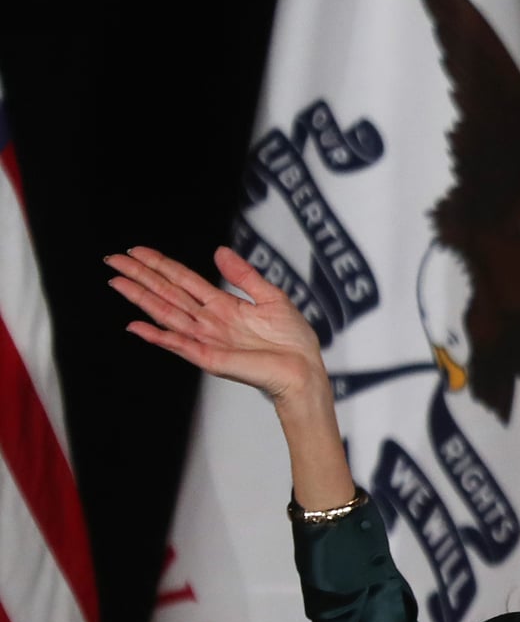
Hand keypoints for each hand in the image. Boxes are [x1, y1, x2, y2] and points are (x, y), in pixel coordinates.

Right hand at [109, 246, 326, 402]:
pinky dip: (157, 335)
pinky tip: (136, 325)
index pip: (183, 280)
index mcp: (223, 306)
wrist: (305, 371)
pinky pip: (179, 345)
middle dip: (140, 276)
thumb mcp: (271, 298)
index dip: (160, 264)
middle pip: (167, 293)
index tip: (136, 251)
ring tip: (117, 282)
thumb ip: (244, 276)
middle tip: (112, 259)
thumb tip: (219, 251)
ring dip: (140, 298)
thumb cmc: (294, 342)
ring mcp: (207, 339)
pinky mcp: (211, 358)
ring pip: (167, 314)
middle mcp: (209, 321)